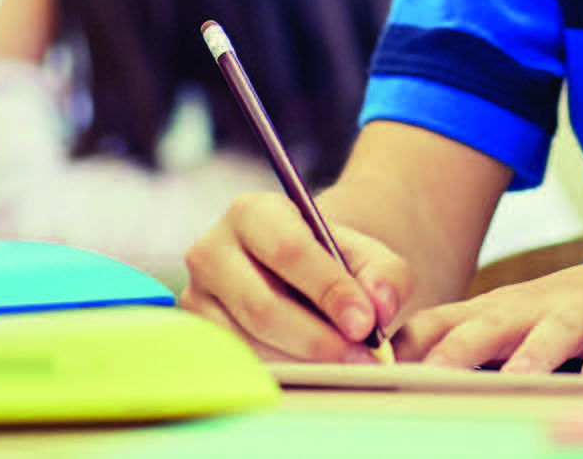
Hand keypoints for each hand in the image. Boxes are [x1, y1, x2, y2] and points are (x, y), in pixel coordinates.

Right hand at [180, 192, 409, 362]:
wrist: (298, 276)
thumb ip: (385, 275)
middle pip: (262, 306)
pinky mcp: (198, 335)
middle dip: (317, 338)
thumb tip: (379, 307)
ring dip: (302, 361)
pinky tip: (313, 369)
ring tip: (344, 364)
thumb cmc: (331, 262)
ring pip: (249, 343)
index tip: (365, 323)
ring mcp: (196, 297)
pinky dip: (282, 371)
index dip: (328, 290)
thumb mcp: (366, 255)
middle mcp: (211, 251)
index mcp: (252, 212)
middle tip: (361, 357)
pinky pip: (238, 364)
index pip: (288, 252)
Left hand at [398, 249, 582, 374]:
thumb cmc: (565, 317)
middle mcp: (535, 308)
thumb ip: (457, 347)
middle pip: (492, 325)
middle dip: (462, 349)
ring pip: (557, 331)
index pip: (442, 325)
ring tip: (518, 377)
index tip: (380, 375)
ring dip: (537, 352)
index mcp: (497, 313)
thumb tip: (389, 376)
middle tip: (435, 374)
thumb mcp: (510, 327)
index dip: (411, 349)